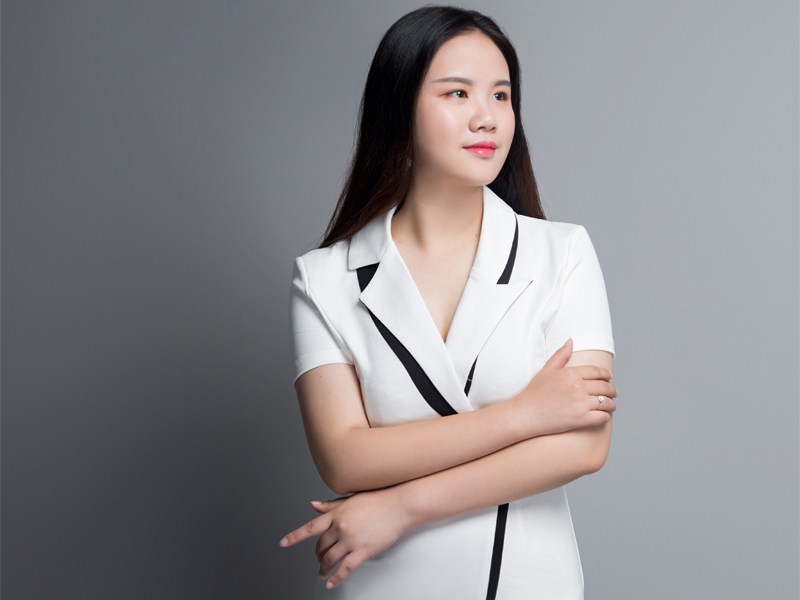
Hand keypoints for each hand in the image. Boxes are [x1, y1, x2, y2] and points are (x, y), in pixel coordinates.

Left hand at [279, 488, 412, 588]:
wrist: (400, 504)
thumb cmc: (379, 498)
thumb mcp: (351, 498)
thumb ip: (330, 505)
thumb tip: (313, 505)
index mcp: (336, 513)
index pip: (310, 527)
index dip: (294, 537)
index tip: (284, 543)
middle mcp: (341, 527)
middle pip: (320, 546)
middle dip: (317, 555)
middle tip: (318, 560)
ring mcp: (351, 540)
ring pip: (330, 559)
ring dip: (323, 568)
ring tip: (322, 572)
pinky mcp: (363, 551)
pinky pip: (345, 569)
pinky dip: (336, 578)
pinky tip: (331, 583)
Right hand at [515, 338, 617, 436]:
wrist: (525, 414)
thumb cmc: (534, 393)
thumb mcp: (546, 371)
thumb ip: (560, 356)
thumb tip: (571, 341)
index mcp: (570, 373)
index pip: (596, 371)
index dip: (606, 374)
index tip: (609, 377)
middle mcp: (578, 387)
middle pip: (604, 386)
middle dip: (612, 390)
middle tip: (614, 393)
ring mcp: (580, 403)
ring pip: (606, 402)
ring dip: (612, 404)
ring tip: (611, 405)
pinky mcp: (581, 419)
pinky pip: (602, 417)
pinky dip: (606, 416)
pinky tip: (604, 416)